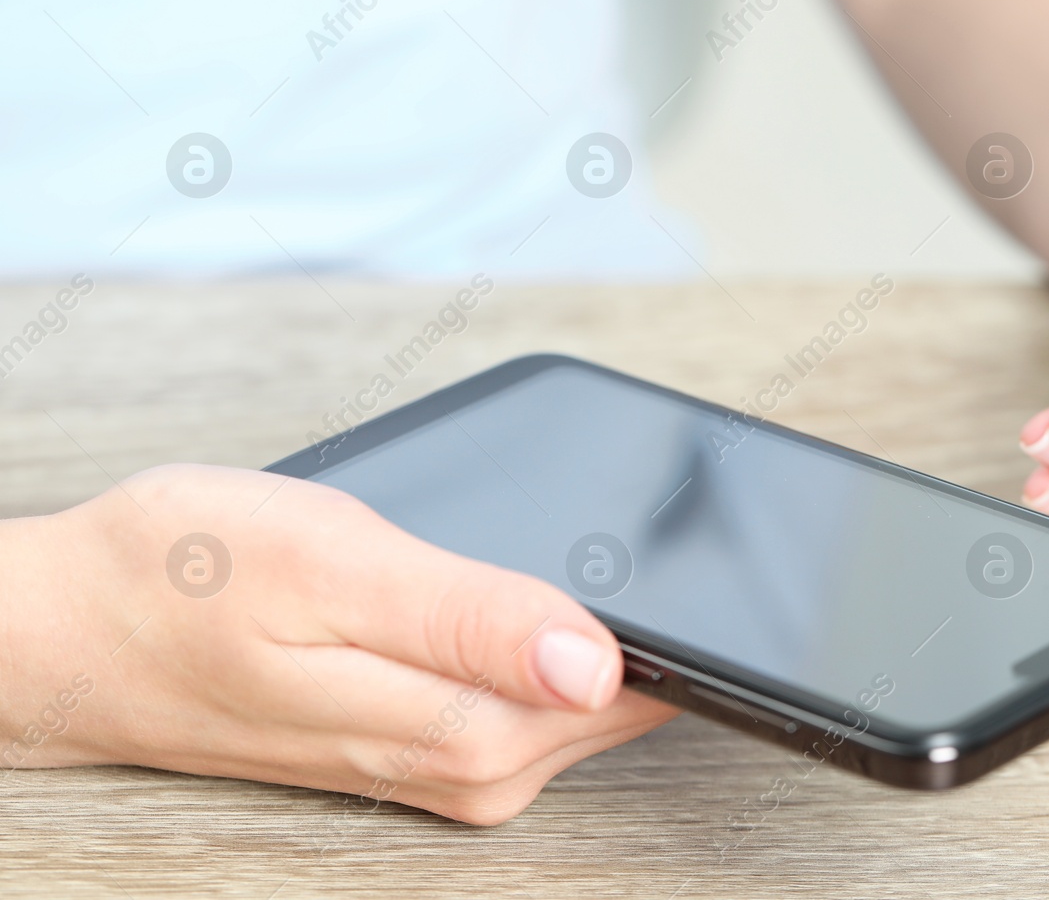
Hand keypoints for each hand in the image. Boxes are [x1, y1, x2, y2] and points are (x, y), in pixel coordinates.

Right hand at [0, 464, 675, 823]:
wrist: (70, 630)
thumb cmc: (181, 582)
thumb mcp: (330, 570)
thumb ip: (470, 620)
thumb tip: (593, 663)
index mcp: (457, 728)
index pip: (632, 697)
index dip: (686, 634)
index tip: (722, 569)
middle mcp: (463, 765)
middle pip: (618, 703)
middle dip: (661, 629)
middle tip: (687, 540)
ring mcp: (440, 760)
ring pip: (575, 702)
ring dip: (612, 639)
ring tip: (630, 565)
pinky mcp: (417, 740)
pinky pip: (525, 699)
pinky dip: (553, 650)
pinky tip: (551, 607)